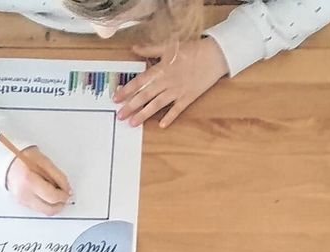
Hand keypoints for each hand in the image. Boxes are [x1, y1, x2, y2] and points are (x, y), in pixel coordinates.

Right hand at [6, 146, 71, 215]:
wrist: (6, 160)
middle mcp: (24, 194)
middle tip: (65, 196)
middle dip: (60, 204)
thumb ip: (58, 176)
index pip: (52, 197)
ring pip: (44, 211)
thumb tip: (67, 189)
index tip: (68, 192)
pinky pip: (38, 208)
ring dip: (54, 205)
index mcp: (29, 181)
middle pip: (49, 209)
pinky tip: (47, 194)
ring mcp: (22, 200)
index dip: (64, 196)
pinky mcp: (21, 202)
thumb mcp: (44, 162)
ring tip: (56, 193)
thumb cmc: (24, 157)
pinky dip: (46, 203)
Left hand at [114, 37, 228, 127]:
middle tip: (120, 115)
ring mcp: (178, 90)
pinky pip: (177, 109)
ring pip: (157, 104)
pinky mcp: (189, 97)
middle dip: (131, 106)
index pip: (139, 81)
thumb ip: (150, 49)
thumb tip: (134, 48)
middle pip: (145, 95)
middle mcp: (167, 81)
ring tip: (133, 123)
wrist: (214, 55)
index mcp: (160, 69)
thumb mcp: (169, 46)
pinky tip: (161, 125)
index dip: (126, 90)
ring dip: (144, 114)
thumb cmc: (192, 50)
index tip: (116, 98)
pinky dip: (169, 117)